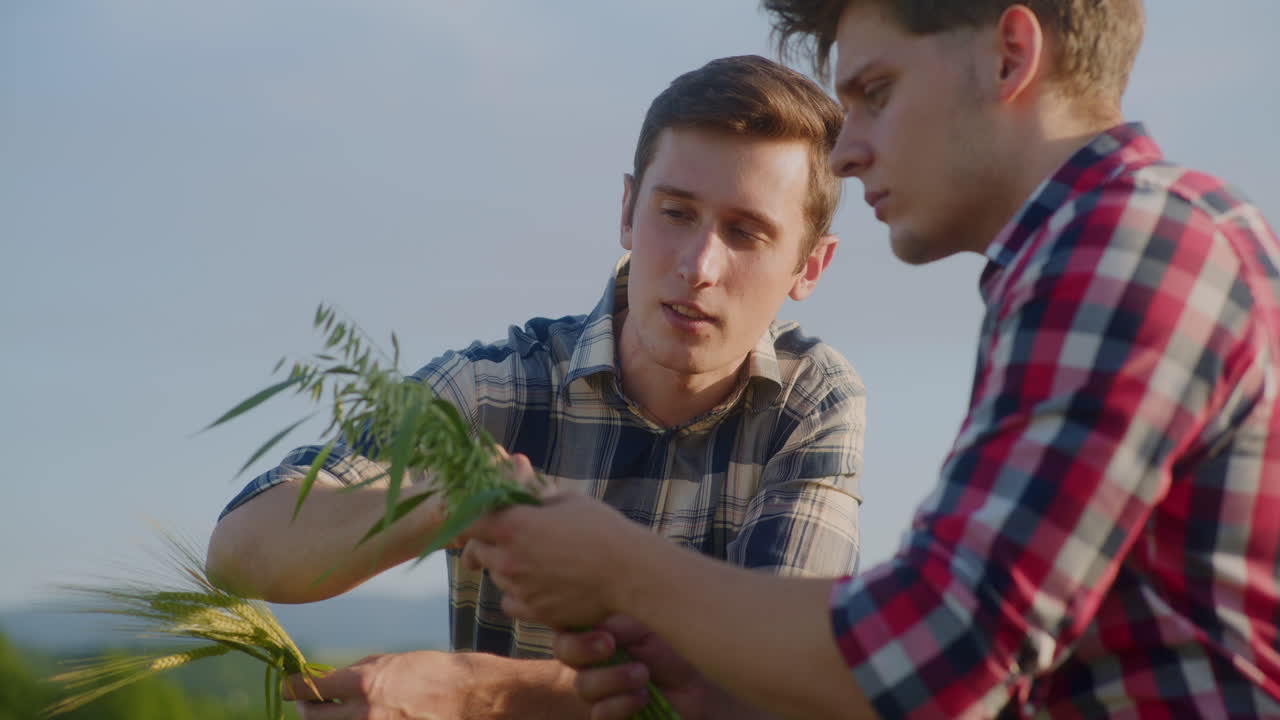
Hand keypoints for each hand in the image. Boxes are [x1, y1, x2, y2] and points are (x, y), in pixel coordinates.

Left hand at [284, 650, 488, 719]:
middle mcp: (364, 712)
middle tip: (303, 704)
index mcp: (365, 682)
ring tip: (329, 714)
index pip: (312, 688)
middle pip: (313, 716)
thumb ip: (362, 671)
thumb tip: (336, 680)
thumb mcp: (395, 661)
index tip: (288, 687)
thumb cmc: (435, 673)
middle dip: (304, 709)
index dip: (294, 688)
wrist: (470, 697)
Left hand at [461, 492, 647, 628]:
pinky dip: (517, 594)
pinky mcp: (534, 612)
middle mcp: (508, 560)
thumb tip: (515, 469)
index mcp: (513, 526)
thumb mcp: (565, 499)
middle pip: (478, 552)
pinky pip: (510, 602)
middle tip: (506, 538)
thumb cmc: (601, 528)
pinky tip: (537, 584)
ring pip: (496, 577)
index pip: (467, 522)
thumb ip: (532, 492)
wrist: (628, 571)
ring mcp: (519, 589)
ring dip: (505, 567)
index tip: (474, 519)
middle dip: (487, 543)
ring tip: (535, 559)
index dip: (467, 520)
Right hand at [555, 616, 752, 719]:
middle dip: (584, 649)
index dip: (575, 629)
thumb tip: (600, 624)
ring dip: (612, 678)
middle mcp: (592, 658)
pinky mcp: (608, 715)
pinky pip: (599, 713)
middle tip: (610, 646)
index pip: (569, 623)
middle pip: (564, 651)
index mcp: (599, 629)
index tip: (604, 635)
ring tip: (642, 675)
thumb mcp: (653, 628)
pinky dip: (620, 704)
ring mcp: (597, 689)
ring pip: (583, 685)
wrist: (700, 689)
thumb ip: (624, 624)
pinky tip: (642, 697)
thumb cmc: (675, 650)